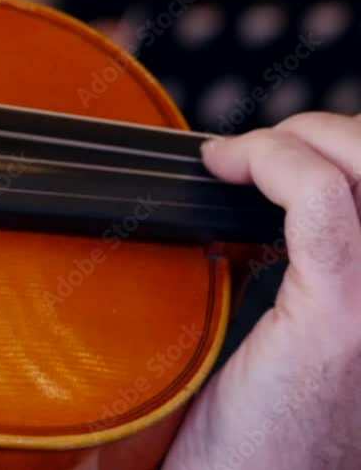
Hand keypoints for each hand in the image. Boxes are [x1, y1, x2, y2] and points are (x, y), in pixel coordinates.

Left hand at [163, 112, 360, 468]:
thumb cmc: (255, 438)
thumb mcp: (297, 344)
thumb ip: (306, 279)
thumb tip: (265, 216)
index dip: (346, 148)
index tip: (271, 152)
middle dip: (332, 133)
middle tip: (259, 151)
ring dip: (302, 140)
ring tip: (242, 158)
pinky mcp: (344, 320)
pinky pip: (321, 202)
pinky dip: (275, 162)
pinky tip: (224, 166)